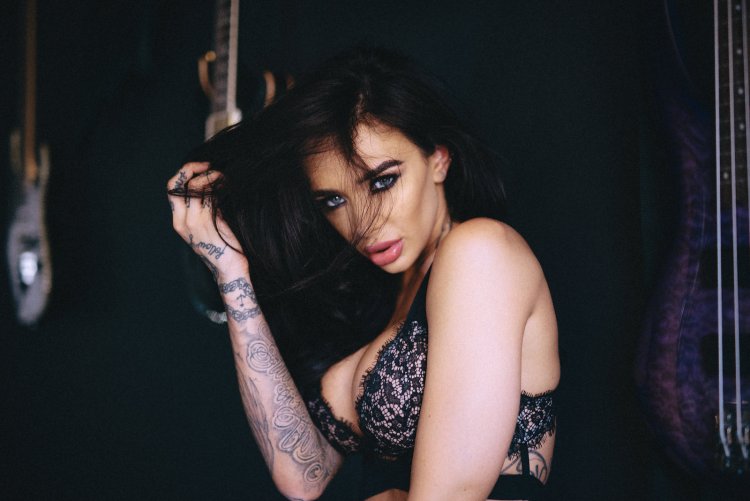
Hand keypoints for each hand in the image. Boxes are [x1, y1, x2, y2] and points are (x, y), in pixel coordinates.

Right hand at [167, 162, 247, 280]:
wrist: (230, 269)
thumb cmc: (224, 245)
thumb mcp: (210, 223)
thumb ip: (205, 205)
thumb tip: (210, 181)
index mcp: (179, 221)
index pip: (171, 189)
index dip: (183, 173)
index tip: (201, 167)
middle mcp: (181, 221)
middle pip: (176, 184)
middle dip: (191, 168)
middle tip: (209, 165)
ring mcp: (192, 222)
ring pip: (194, 187)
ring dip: (210, 176)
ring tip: (224, 176)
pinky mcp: (205, 223)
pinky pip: (207, 195)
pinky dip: (217, 184)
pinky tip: (227, 183)